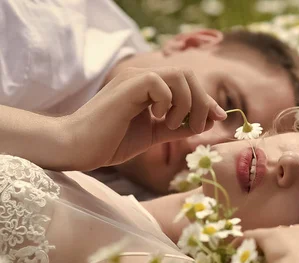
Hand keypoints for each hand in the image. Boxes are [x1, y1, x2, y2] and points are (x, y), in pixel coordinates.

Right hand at [61, 67, 226, 170]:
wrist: (79, 148)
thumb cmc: (112, 142)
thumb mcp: (155, 134)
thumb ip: (180, 126)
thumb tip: (210, 119)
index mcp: (149, 88)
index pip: (187, 83)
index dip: (206, 100)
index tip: (217, 118)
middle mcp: (142, 78)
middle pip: (187, 75)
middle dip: (201, 101)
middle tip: (197, 126)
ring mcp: (134, 79)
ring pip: (179, 76)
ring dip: (187, 103)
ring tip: (174, 124)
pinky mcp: (127, 86)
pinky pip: (160, 83)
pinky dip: (168, 102)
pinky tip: (158, 118)